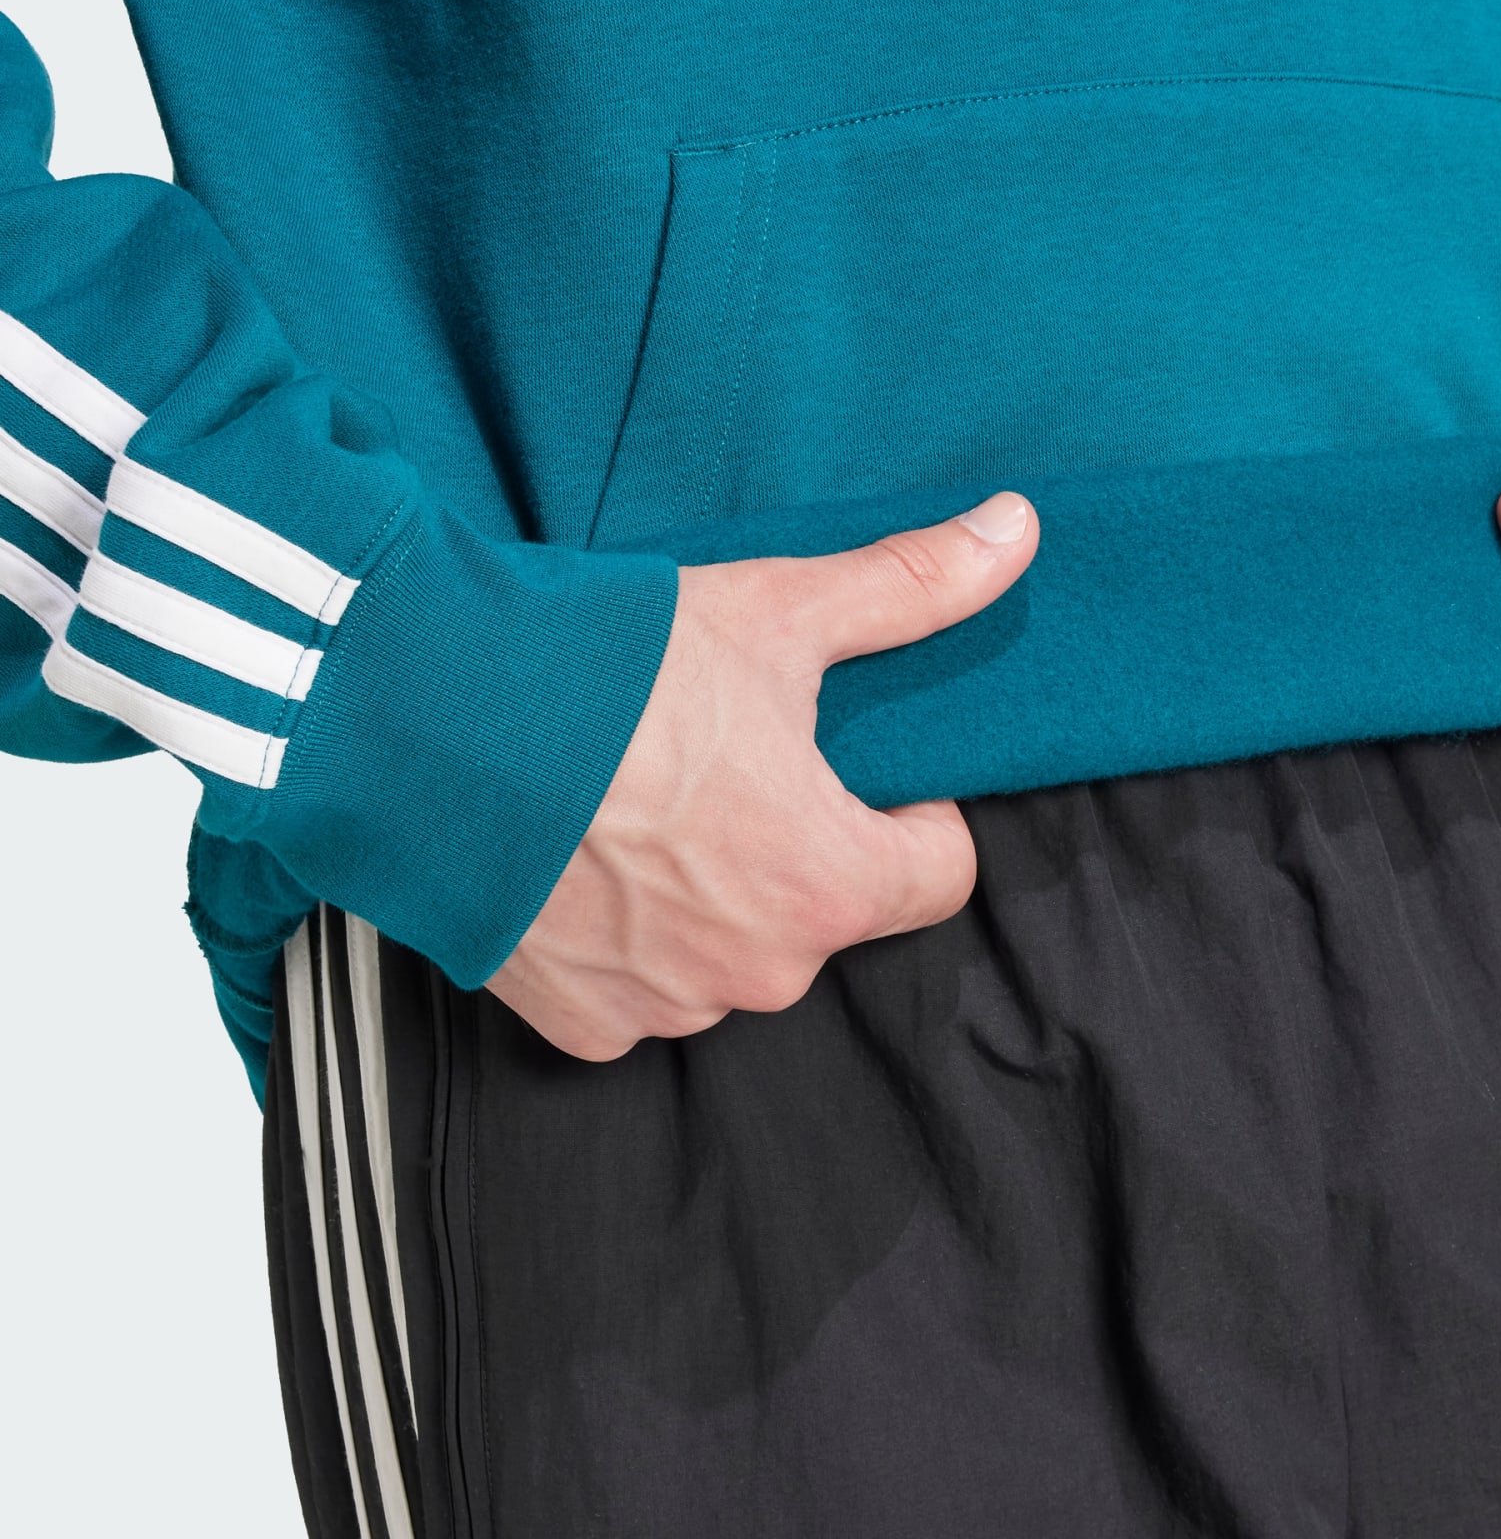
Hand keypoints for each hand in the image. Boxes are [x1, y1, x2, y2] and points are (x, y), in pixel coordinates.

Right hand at [490, 492, 1038, 1058]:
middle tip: (723, 763)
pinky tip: (584, 858)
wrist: (425, 722)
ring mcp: (665, 1009)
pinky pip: (641, 991)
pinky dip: (626, 938)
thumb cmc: (617, 672)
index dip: (911, 811)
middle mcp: (760, 972)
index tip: (852, 764)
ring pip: (733, 953)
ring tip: (642, 802)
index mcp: (831, 883)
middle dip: (798, 846)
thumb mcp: (781, 613)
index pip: (940, 872)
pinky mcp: (577, 1027)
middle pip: (828, 909)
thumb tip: (1019, 528)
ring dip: (710, 896)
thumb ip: (913, 587)